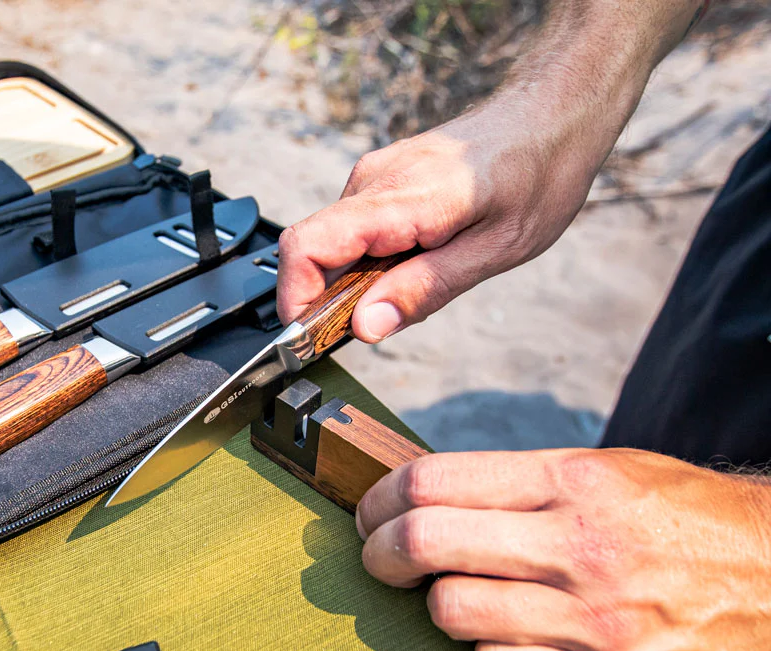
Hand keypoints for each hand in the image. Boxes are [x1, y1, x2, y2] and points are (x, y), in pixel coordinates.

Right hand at [276, 99, 606, 341]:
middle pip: (312, 250)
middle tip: (377, 323)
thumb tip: (365, 327)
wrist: (553, 115)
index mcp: (399, 198)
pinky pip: (353, 230)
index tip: (310, 336)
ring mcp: (373, 176)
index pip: (306, 246)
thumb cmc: (536, 175)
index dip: (295, 297)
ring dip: (353, 280)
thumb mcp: (493, 251)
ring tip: (414, 284)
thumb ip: (423, 290)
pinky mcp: (381, 180)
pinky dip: (368, 260)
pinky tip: (416, 259)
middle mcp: (373, 181)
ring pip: (332, 243)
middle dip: (327, 298)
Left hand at [355, 448, 770, 650]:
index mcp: (575, 482)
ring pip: (452, 612)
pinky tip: (510, 641)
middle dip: (381, 553)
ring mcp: (594, 620)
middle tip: (380, 560)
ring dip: (442, 606)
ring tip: (463, 599)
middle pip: (426, 543)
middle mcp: (580, 547)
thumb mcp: (611, 473)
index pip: (432, 481)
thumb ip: (520, 484)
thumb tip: (424, 497)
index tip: (371, 515)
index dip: (380, 500)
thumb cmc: (687, 522)